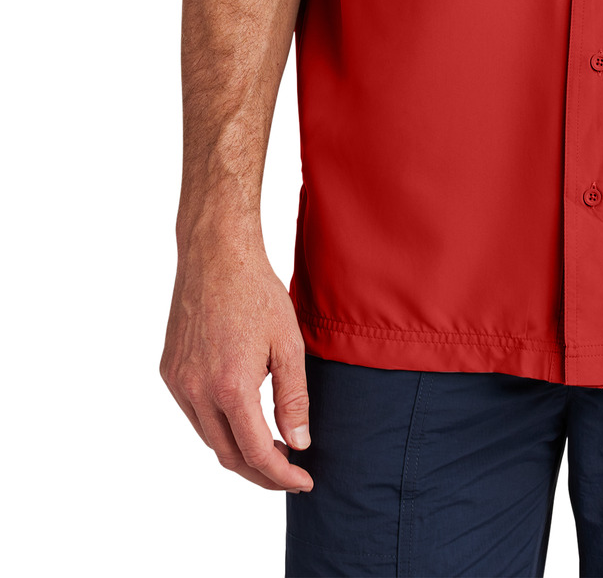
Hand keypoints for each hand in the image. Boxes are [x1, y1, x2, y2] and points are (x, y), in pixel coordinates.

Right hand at [160, 229, 313, 491]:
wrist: (216, 253)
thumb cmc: (256, 291)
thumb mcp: (288, 344)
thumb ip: (293, 398)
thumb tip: (298, 444)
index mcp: (230, 386)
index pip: (255, 453)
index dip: (281, 476)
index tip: (303, 481)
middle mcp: (197, 390)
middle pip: (227, 455)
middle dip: (259, 472)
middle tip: (288, 472)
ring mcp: (178, 382)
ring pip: (208, 437)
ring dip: (237, 450)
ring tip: (268, 448)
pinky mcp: (168, 370)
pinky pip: (192, 413)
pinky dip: (216, 424)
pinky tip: (239, 415)